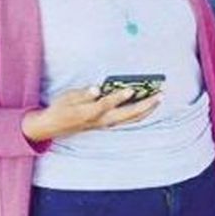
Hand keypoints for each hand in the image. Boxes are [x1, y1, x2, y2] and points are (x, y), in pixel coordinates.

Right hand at [22, 87, 159, 142]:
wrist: (54, 127)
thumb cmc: (61, 108)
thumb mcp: (67, 97)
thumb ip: (83, 94)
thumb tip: (96, 89)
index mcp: (90, 113)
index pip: (107, 104)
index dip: (119, 97)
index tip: (131, 88)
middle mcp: (102, 121)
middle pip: (128, 114)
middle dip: (146, 105)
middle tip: (160, 94)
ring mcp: (107, 124)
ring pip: (132, 119)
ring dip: (147, 110)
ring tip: (159, 98)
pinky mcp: (108, 125)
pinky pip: (129, 121)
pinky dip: (140, 114)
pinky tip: (148, 107)